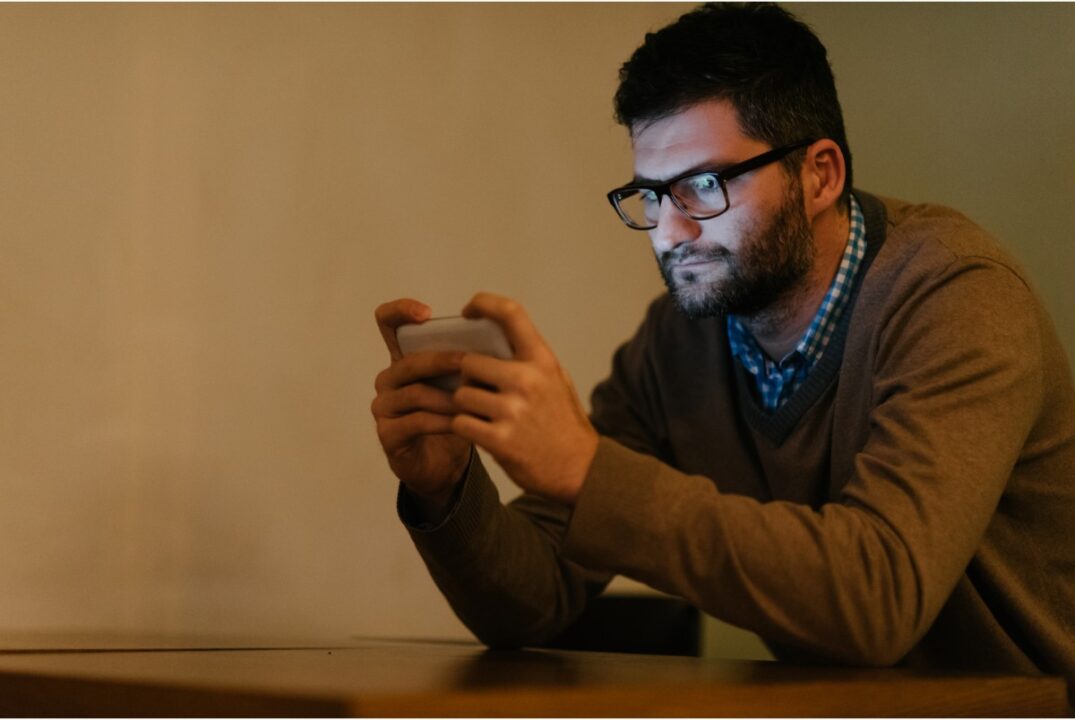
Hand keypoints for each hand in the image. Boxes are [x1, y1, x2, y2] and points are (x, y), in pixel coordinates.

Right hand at [371, 298, 471, 507]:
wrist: (447, 466)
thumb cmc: (455, 417)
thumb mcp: (463, 384)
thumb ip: (468, 360)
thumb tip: (496, 336)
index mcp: (404, 359)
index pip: (388, 324)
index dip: (400, 311)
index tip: (426, 313)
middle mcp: (388, 379)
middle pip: (409, 361)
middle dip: (441, 360)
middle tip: (469, 361)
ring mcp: (384, 407)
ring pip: (414, 393)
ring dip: (447, 396)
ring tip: (473, 399)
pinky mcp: (387, 435)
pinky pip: (416, 422)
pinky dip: (442, 421)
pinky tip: (462, 423)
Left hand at [451, 293, 598, 505]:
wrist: (580, 469)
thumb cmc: (564, 423)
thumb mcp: (556, 381)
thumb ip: (528, 360)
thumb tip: (492, 336)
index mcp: (542, 361)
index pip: (510, 314)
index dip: (484, 303)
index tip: (468, 310)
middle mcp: (527, 380)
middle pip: (469, 362)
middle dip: (468, 376)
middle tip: (479, 389)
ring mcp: (512, 410)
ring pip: (461, 394)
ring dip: (465, 406)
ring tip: (483, 415)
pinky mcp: (499, 439)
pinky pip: (461, 422)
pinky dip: (465, 428)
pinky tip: (481, 432)